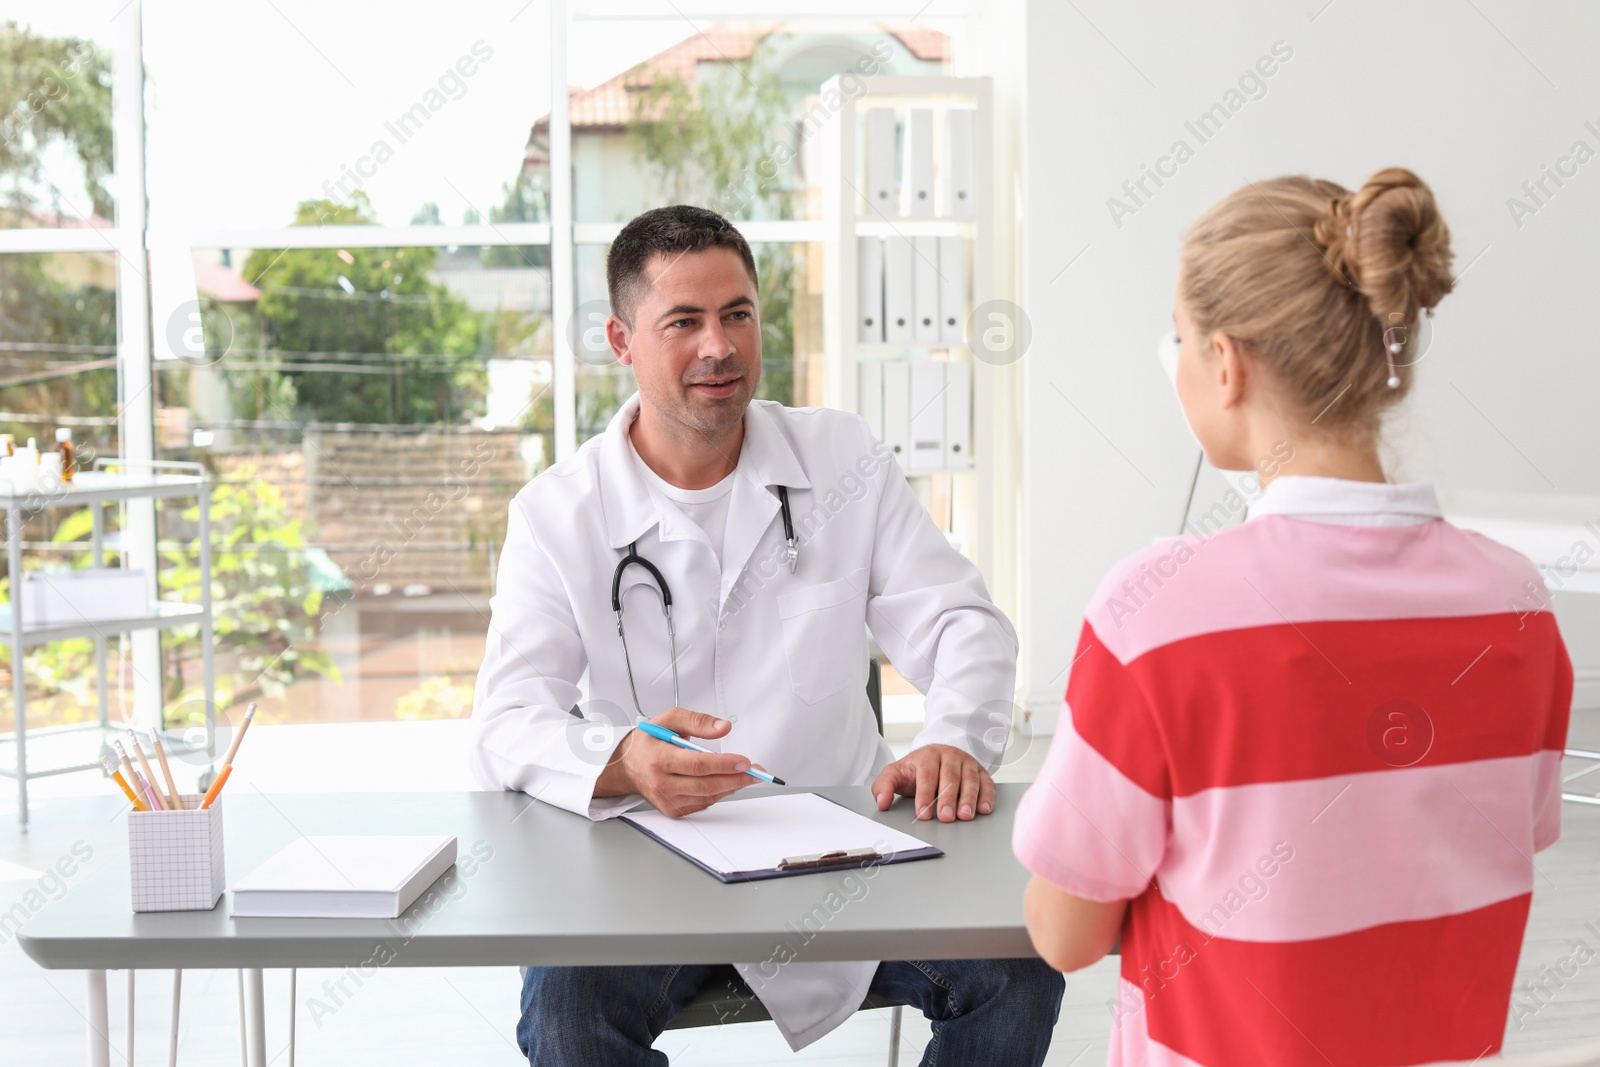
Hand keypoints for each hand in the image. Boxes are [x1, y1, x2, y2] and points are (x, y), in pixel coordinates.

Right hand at [593, 707, 757, 818]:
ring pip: (707, 796)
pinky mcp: (672, 810)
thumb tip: (723, 728)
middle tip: (756, 772)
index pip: (697, 764)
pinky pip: (702, 804)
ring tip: (747, 775)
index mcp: (659, 759)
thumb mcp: (669, 719)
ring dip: (731, 786)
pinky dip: (718, 793)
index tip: (745, 761)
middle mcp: (661, 783)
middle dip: (736, 778)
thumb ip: (697, 721)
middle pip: (706, 784)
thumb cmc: (648, 742)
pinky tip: (727, 782)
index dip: (724, 764)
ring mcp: (666, 800)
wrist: (626, 766)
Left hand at [872, 744, 994, 821]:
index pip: (927, 775)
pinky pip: (987, 783)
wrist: (936, 755)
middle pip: (950, 777)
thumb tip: (882, 803)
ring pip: (970, 780)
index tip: (923, 813)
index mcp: (927, 755)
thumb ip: (884, 786)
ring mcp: (967, 762)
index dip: (925, 795)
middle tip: (945, 817)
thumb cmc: (916, 769)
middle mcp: (949, 756)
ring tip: (965, 816)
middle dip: (948, 799)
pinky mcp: (981, 771)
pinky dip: (987, 796)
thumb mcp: (896, 773)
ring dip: (969, 798)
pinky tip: (984, 809)